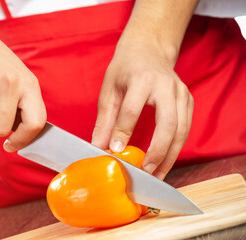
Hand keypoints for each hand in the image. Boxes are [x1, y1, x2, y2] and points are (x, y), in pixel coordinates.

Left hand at [92, 38, 193, 179]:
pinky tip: (165, 160)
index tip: (115, 151)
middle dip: (157, 151)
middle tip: (145, 170)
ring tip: (157, 174)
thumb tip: (99, 146)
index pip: (132, 110)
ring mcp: (181, 93)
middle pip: (167, 123)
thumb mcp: (109, 89)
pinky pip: (185, 128)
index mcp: (142, 79)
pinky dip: (176, 147)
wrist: (148, 50)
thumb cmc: (126, 68)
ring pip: (181, 130)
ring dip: (170, 155)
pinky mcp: (188, 100)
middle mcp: (166, 85)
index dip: (123, 132)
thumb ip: (105, 118)